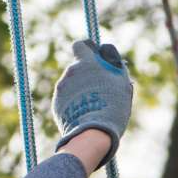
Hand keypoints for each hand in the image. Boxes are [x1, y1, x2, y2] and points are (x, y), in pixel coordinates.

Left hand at [50, 40, 131, 169]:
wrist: (93, 132)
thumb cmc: (112, 106)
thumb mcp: (121, 83)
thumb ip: (114, 66)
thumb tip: (108, 55)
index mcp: (86, 63)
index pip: (80, 45)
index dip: (87, 49)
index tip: (94, 57)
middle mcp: (70, 72)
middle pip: (78, 67)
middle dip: (87, 75)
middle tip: (100, 89)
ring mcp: (61, 88)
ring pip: (72, 84)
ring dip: (80, 90)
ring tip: (94, 105)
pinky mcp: (56, 103)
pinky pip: (66, 98)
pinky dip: (74, 103)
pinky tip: (85, 114)